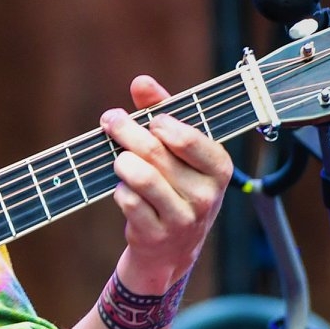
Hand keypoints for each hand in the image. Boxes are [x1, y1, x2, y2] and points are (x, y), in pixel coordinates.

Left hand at [101, 75, 233, 292]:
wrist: (172, 247)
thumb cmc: (175, 184)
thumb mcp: (178, 149)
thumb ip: (162, 111)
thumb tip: (141, 81)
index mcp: (218, 168)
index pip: (188, 138)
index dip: (160, 123)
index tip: (147, 119)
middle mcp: (206, 194)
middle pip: (155, 152)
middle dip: (126, 131)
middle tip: (110, 121)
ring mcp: (182, 218)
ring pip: (140, 177)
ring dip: (121, 161)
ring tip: (119, 159)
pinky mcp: (157, 235)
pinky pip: (128, 201)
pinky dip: (119, 190)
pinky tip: (123, 189)